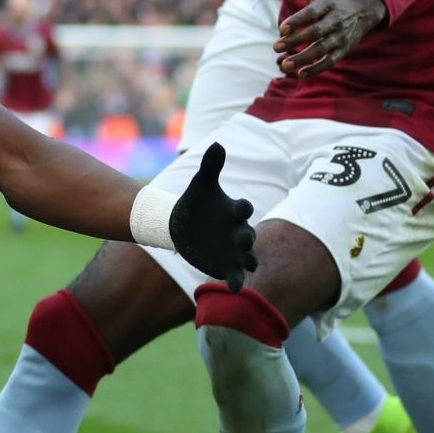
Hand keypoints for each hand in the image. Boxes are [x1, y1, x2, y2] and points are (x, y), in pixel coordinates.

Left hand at [169, 144, 257, 290]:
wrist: (183, 225)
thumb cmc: (196, 202)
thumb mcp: (201, 184)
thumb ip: (210, 166)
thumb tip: (218, 144)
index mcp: (234, 211)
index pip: (243, 209)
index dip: (243, 208)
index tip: (241, 207)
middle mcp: (239, 231)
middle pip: (249, 235)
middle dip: (247, 238)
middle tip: (242, 239)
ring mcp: (235, 251)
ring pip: (248, 258)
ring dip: (248, 261)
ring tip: (247, 266)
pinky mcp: (226, 266)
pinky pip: (235, 276)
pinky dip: (236, 281)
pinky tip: (233, 288)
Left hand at [273, 0, 386, 78]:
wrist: (363, 9)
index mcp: (329, 4)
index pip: (312, 13)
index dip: (298, 20)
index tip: (282, 28)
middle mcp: (336, 21)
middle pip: (316, 32)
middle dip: (296, 40)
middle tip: (275, 46)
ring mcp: (341, 37)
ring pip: (322, 49)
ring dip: (304, 58)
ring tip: (285, 64)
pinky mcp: (343, 50)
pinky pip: (330, 61)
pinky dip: (317, 69)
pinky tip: (300, 74)